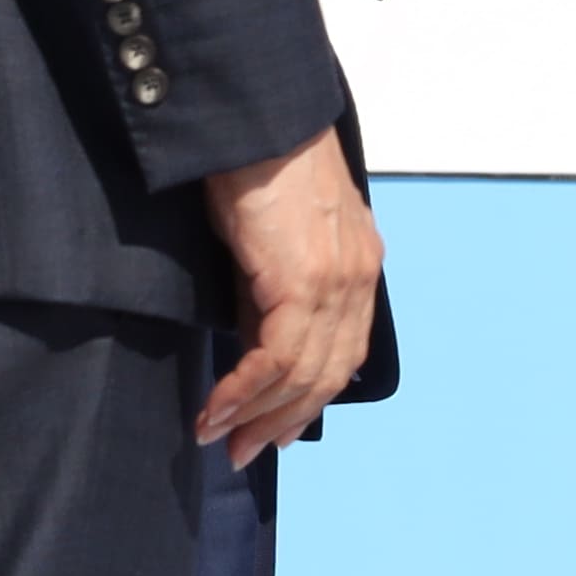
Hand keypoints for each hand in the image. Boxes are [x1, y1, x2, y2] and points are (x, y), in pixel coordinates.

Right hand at [194, 129, 383, 464]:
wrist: (258, 124)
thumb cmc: (259, 171)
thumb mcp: (272, 243)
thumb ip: (273, 296)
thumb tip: (254, 348)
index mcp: (359, 268)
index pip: (345, 352)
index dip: (311, 397)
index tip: (277, 430)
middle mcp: (359, 278)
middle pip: (330, 372)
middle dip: (284, 419)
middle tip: (243, 452)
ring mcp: (337, 280)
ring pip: (305, 372)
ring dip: (258, 414)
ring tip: (219, 439)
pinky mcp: (303, 280)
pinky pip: (276, 355)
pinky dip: (244, 389)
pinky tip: (216, 409)